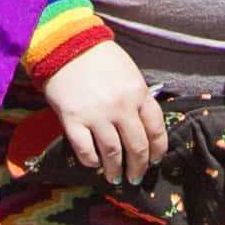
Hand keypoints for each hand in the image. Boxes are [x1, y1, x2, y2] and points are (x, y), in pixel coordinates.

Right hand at [40, 33, 171, 183]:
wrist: (66, 45)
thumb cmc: (100, 57)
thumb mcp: (129, 73)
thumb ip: (138, 97)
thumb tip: (144, 126)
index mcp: (138, 93)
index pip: (156, 129)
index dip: (158, 150)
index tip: (155, 160)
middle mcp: (121, 107)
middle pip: (137, 147)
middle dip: (139, 167)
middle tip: (136, 176)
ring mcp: (97, 115)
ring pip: (112, 154)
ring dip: (115, 171)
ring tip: (115, 178)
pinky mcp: (73, 120)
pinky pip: (85, 150)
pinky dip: (92, 161)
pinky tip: (94, 164)